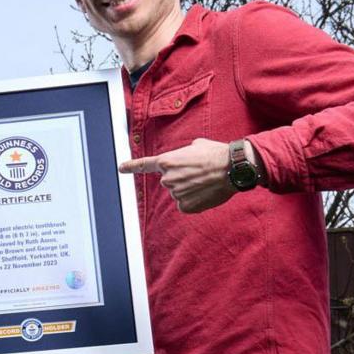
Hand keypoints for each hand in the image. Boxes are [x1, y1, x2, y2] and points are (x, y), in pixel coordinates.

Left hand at [119, 137, 236, 213]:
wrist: (232, 168)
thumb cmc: (216, 154)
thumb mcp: (195, 145)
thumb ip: (183, 154)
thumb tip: (185, 160)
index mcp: (167, 161)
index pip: (145, 165)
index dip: (132, 167)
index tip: (121, 168)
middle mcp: (167, 179)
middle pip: (169, 181)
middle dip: (182, 178)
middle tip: (199, 173)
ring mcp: (175, 194)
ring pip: (179, 193)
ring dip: (190, 189)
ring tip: (206, 181)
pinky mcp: (185, 207)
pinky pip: (186, 204)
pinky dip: (195, 201)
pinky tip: (206, 192)